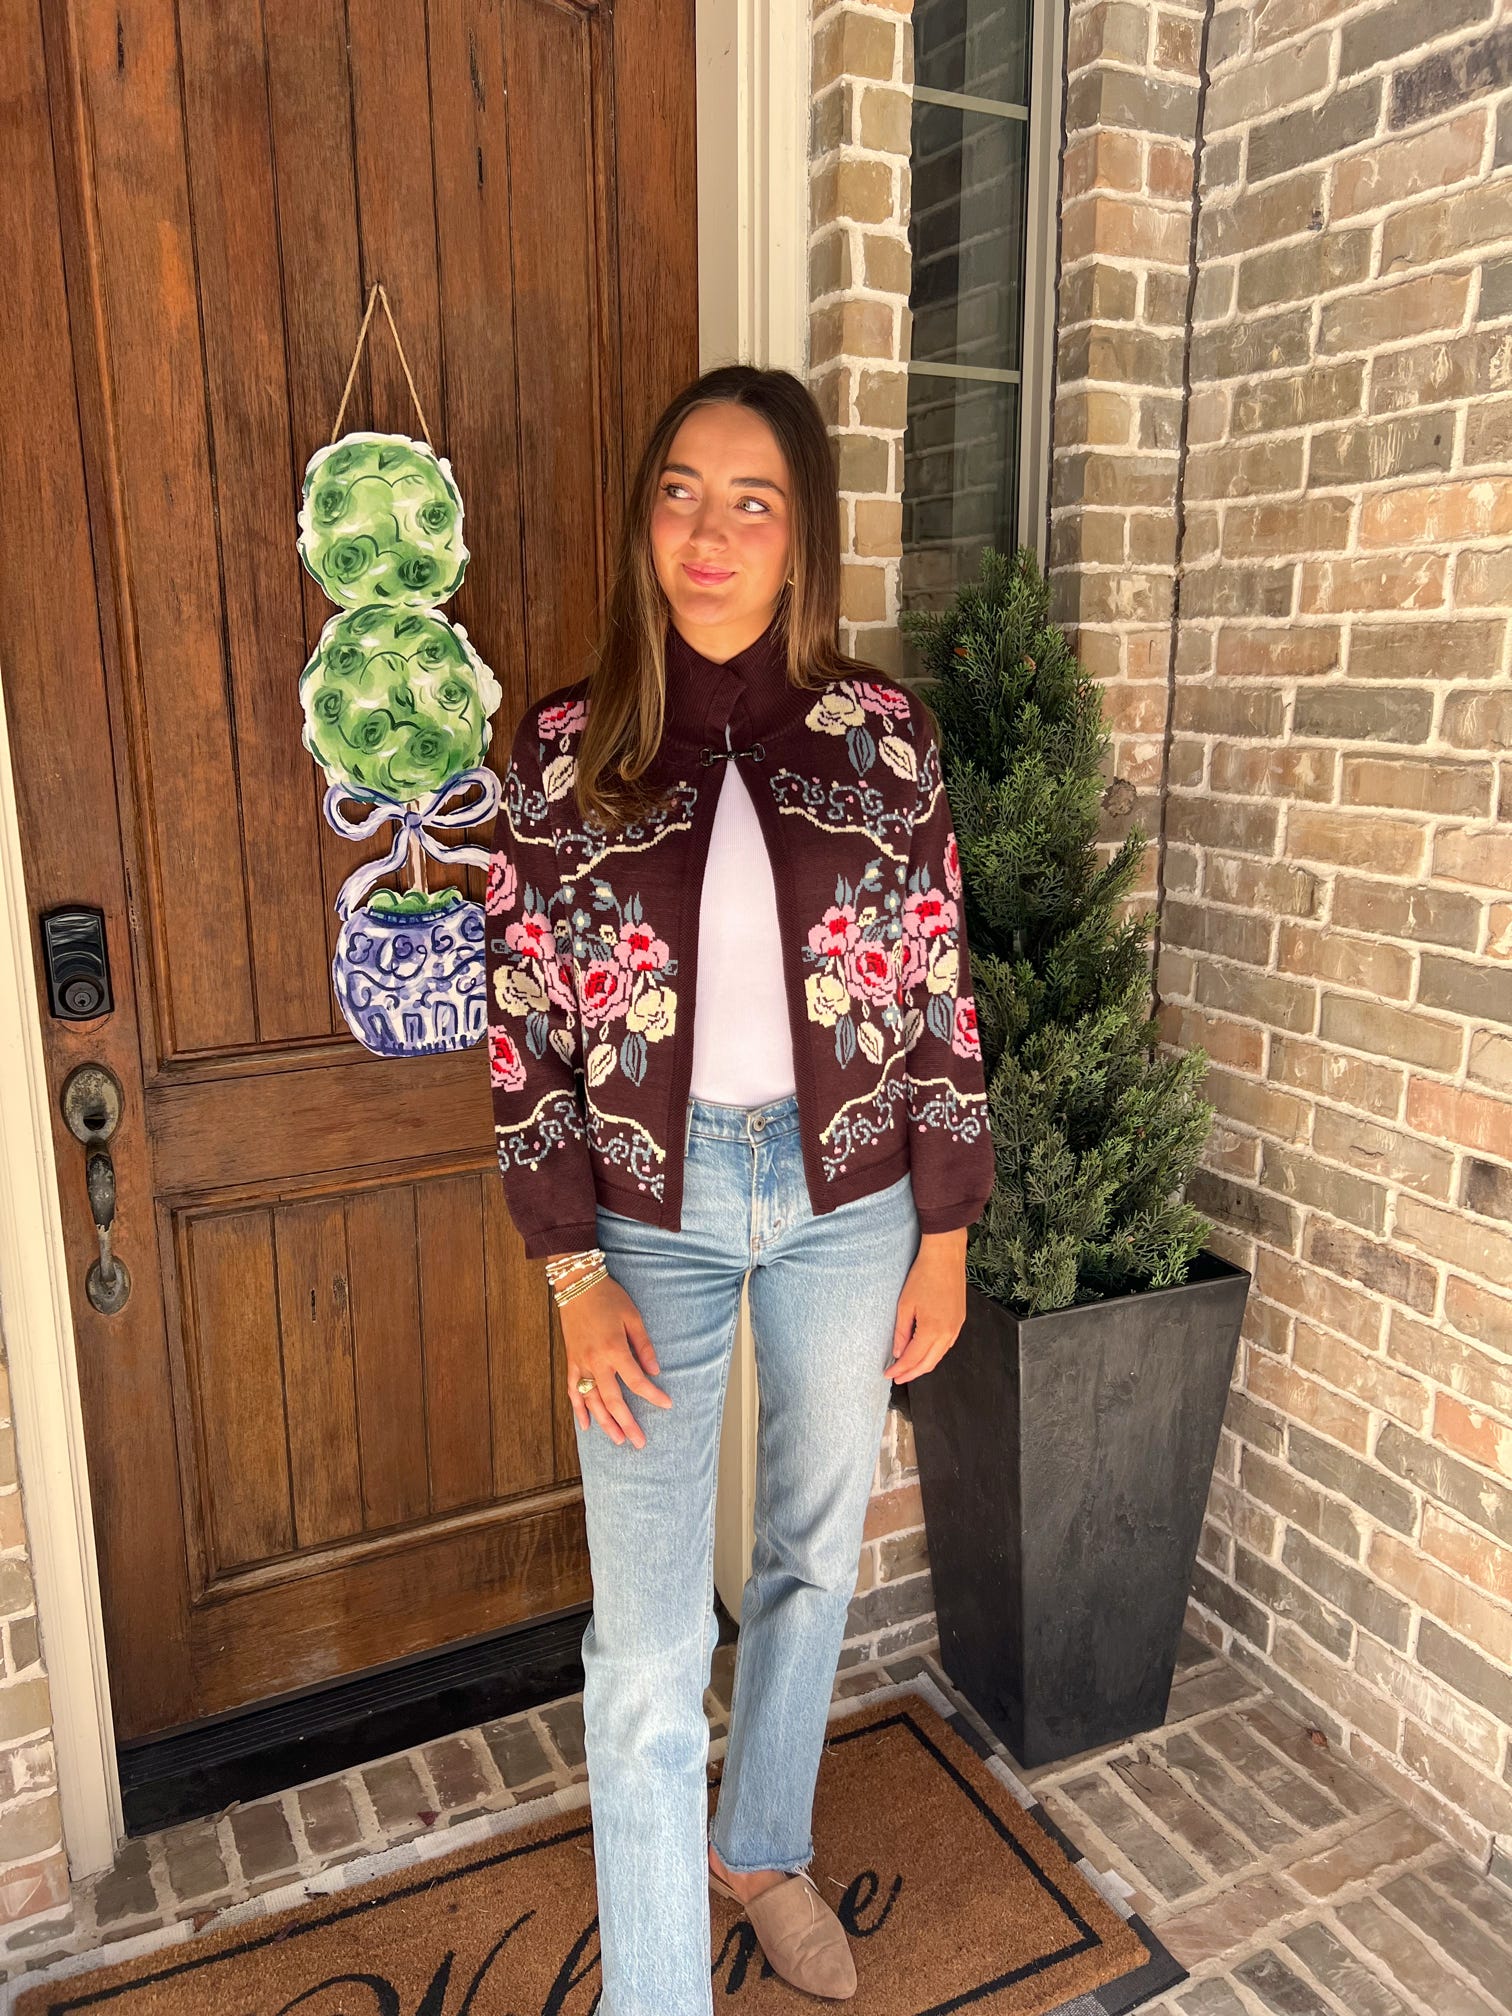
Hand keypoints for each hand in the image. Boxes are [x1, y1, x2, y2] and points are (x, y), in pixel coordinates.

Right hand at [553, 1266, 671, 1447]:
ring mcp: (580, 1364)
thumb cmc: (608, 1298)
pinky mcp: (571, 1362)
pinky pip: (573, 1391)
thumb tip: (655, 1371)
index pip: (637, 1381)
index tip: (666, 1405)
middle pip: (613, 1400)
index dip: (653, 1395)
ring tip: (618, 1440)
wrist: (577, 1285)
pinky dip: (578, 1409)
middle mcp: (596, 1362)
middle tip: (639, 1442)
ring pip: (592, 1401)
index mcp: (615, 1349)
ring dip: (605, 1423)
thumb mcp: (633, 1317)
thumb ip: (644, 1346)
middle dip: (627, 1423)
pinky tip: (585, 1425)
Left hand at [888, 1228, 966, 1381]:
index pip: (913, 1359)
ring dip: (923, 1365)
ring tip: (907, 1368)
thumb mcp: (905, 1305)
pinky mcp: (960, 1321)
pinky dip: (934, 1354)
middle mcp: (948, 1333)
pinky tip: (924, 1352)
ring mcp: (956, 1327)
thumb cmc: (923, 1276)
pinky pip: (947, 1345)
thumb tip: (898, 1352)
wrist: (945, 1257)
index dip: (900, 1369)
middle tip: (897, 1378)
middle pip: (928, 1363)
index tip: (888, 1374)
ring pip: (939, 1356)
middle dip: (911, 1373)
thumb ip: (901, 1332)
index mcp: (932, 1330)